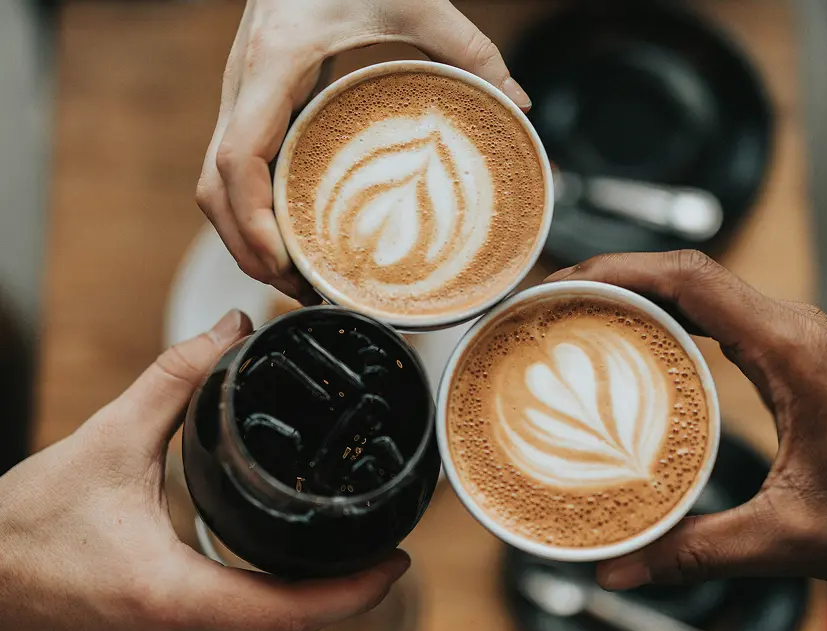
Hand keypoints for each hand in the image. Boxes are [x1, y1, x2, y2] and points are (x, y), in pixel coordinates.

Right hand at [0, 310, 408, 630]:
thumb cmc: (24, 525)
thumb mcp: (106, 440)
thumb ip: (175, 379)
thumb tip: (231, 329)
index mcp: (172, 594)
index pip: (286, 613)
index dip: (352, 592)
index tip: (397, 559)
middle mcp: (179, 630)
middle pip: (291, 629)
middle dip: (348, 594)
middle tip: (389, 544)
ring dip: (318, 601)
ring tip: (356, 549)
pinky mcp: (164, 628)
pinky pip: (240, 626)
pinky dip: (280, 603)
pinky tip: (295, 565)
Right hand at [196, 0, 530, 301]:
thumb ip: (467, 49)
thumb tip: (517, 104)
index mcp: (274, 66)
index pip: (236, 159)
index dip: (251, 221)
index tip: (284, 262)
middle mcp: (243, 88)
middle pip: (214, 190)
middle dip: (247, 248)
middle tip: (299, 289)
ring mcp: (241, 99)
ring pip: (214, 186)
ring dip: (244, 238)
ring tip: (295, 277)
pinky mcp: (252, 107)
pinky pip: (233, 172)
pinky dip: (251, 213)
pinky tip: (290, 235)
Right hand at [546, 251, 826, 587]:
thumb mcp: (790, 534)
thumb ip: (698, 550)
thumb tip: (619, 566)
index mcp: (792, 350)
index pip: (691, 277)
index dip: (619, 269)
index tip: (564, 282)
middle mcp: (791, 328)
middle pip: (684, 270)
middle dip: (611, 274)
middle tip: (551, 300)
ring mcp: (789, 333)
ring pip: (697, 284)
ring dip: (635, 288)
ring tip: (576, 310)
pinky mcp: (785, 349)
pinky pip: (713, 310)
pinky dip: (663, 310)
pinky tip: (630, 336)